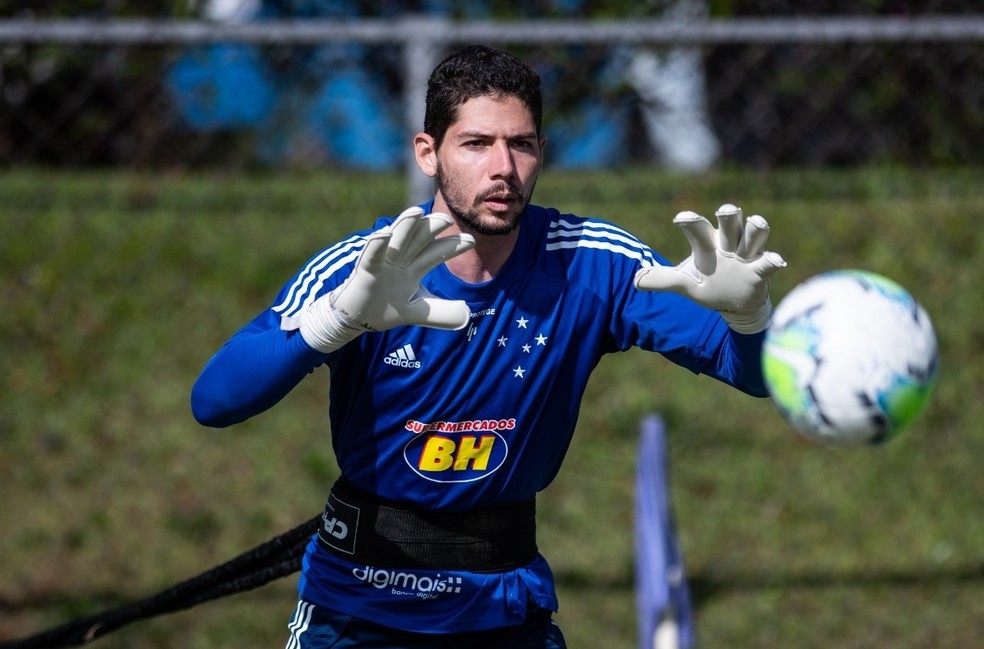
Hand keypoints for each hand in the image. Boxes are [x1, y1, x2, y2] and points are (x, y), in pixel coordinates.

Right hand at [299, 207, 474, 351]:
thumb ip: (441, 314)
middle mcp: (400, 261)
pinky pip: (371, 256)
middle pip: (418, 240)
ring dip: (405, 226)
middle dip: (431, 229)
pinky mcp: (366, 271)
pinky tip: (385, 234)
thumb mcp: (418, 312)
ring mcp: (383, 263)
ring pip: (396, 241)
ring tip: (417, 211)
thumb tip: (466, 315)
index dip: (451, 246)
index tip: (471, 240)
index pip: (435, 253)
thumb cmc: (386, 308)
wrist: (357, 319)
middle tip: (447, 219)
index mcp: (413, 267)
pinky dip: (377, 244)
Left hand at [633, 204, 785, 333]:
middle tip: (725, 209)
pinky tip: (776, 260)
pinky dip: (772, 261)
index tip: (680, 218)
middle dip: (729, 216)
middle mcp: (728, 244)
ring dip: (755, 230)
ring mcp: (746, 256)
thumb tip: (635, 280)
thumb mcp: (686, 283)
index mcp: (708, 243)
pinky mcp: (759, 271)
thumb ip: (663, 280)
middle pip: (730, 224)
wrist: (736, 303)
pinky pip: (767, 264)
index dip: (692, 222)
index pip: (699, 228)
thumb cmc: (710, 283)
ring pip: (753, 236)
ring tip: (756, 221)